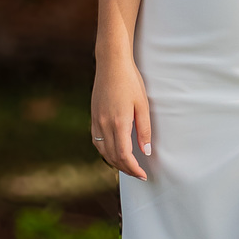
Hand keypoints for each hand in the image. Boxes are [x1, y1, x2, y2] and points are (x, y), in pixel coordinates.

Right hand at [92, 53, 152, 178]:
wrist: (111, 64)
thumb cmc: (130, 82)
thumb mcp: (143, 105)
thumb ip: (144, 130)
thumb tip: (146, 152)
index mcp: (119, 123)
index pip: (124, 155)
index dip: (133, 169)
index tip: (143, 175)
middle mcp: (104, 124)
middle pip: (113, 156)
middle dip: (126, 169)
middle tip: (138, 174)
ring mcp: (96, 120)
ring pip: (103, 151)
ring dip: (115, 162)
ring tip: (128, 166)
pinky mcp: (93, 116)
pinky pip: (97, 141)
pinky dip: (106, 151)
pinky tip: (114, 152)